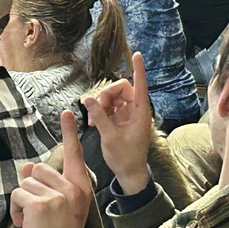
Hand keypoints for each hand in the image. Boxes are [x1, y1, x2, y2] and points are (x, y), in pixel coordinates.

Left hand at [10, 110, 94, 227]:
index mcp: (81, 188)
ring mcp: (58, 195)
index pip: (74, 155)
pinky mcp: (40, 204)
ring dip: (22, 201)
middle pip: (38, 169)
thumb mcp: (58, 208)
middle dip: (31, 189)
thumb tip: (27, 166)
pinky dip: (15, 211)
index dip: (69, 133)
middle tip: (39, 213)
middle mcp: (72, 188)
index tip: (68, 113)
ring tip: (34, 221)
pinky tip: (25, 225)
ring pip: (25, 182)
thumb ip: (46, 185)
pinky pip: (17, 195)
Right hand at [82, 52, 151, 194]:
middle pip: (120, 88)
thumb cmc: (125, 157)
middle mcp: (135, 110)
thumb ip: (99, 117)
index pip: (140, 85)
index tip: (137, 54)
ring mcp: (128, 114)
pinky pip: (108, 107)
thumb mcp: (109, 137)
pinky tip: (91, 122)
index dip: (138, 69)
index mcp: (140, 112)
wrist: (129, 173)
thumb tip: (88, 99)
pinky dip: (99, 111)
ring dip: (100, 104)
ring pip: (112, 97)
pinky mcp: (120, 119)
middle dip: (105, 95)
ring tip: (91, 119)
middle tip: (94, 108)